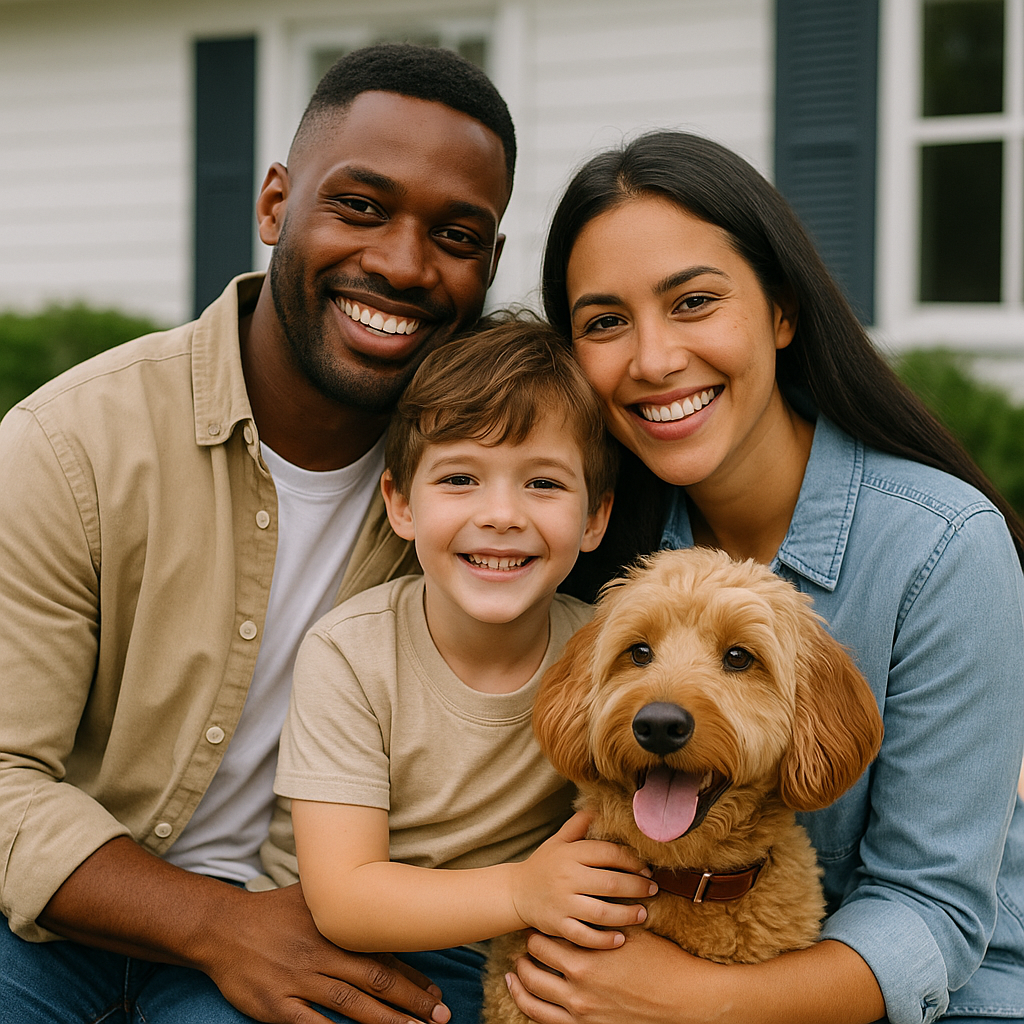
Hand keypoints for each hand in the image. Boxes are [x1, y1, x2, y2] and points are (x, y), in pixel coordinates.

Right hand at [199, 882, 449, 1023]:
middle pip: (375, 979)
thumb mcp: (312, 894)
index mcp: (335, 927)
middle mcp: (322, 953)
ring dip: (387, 1022)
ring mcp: (298, 981)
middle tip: (441, 1016)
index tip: (436, 991)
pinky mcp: (275, 1006)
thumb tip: (381, 885)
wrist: (221, 927)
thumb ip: (344, 897)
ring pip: (351, 1005)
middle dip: (411, 1001)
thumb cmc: (272, 911)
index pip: (383, 952)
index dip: (412, 974)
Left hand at [506, 931, 886, 1023]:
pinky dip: (526, 1004)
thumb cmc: (661, 960)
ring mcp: (579, 1009)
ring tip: (517, 966)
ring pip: (532, 990)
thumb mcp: (633, 928)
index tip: (541, 915)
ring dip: (522, 976)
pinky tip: (520, 993)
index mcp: (589, 951)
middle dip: (530, 946)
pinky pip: (540, 1019)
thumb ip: (609, 909)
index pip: (548, 932)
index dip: (542, 923)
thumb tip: (598, 880)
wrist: (684, 1000)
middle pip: (536, 958)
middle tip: (528, 937)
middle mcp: (579, 980)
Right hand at [509, 812, 654, 948]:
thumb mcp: (557, 841)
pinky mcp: (558, 925)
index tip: (647, 868)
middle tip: (653, 890)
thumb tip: (598, 806)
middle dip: (637, 887)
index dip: (632, 860)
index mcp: (570, 854)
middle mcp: (567, 877)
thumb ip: (578, 825)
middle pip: (611, 882)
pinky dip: (605, 940)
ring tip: (643, 914)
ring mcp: (562, 903)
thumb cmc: (543, 865)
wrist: (515, 892)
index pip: (608, 853)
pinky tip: (620, 939)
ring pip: (602, 912)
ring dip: (627, 915)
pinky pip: (585, 936)